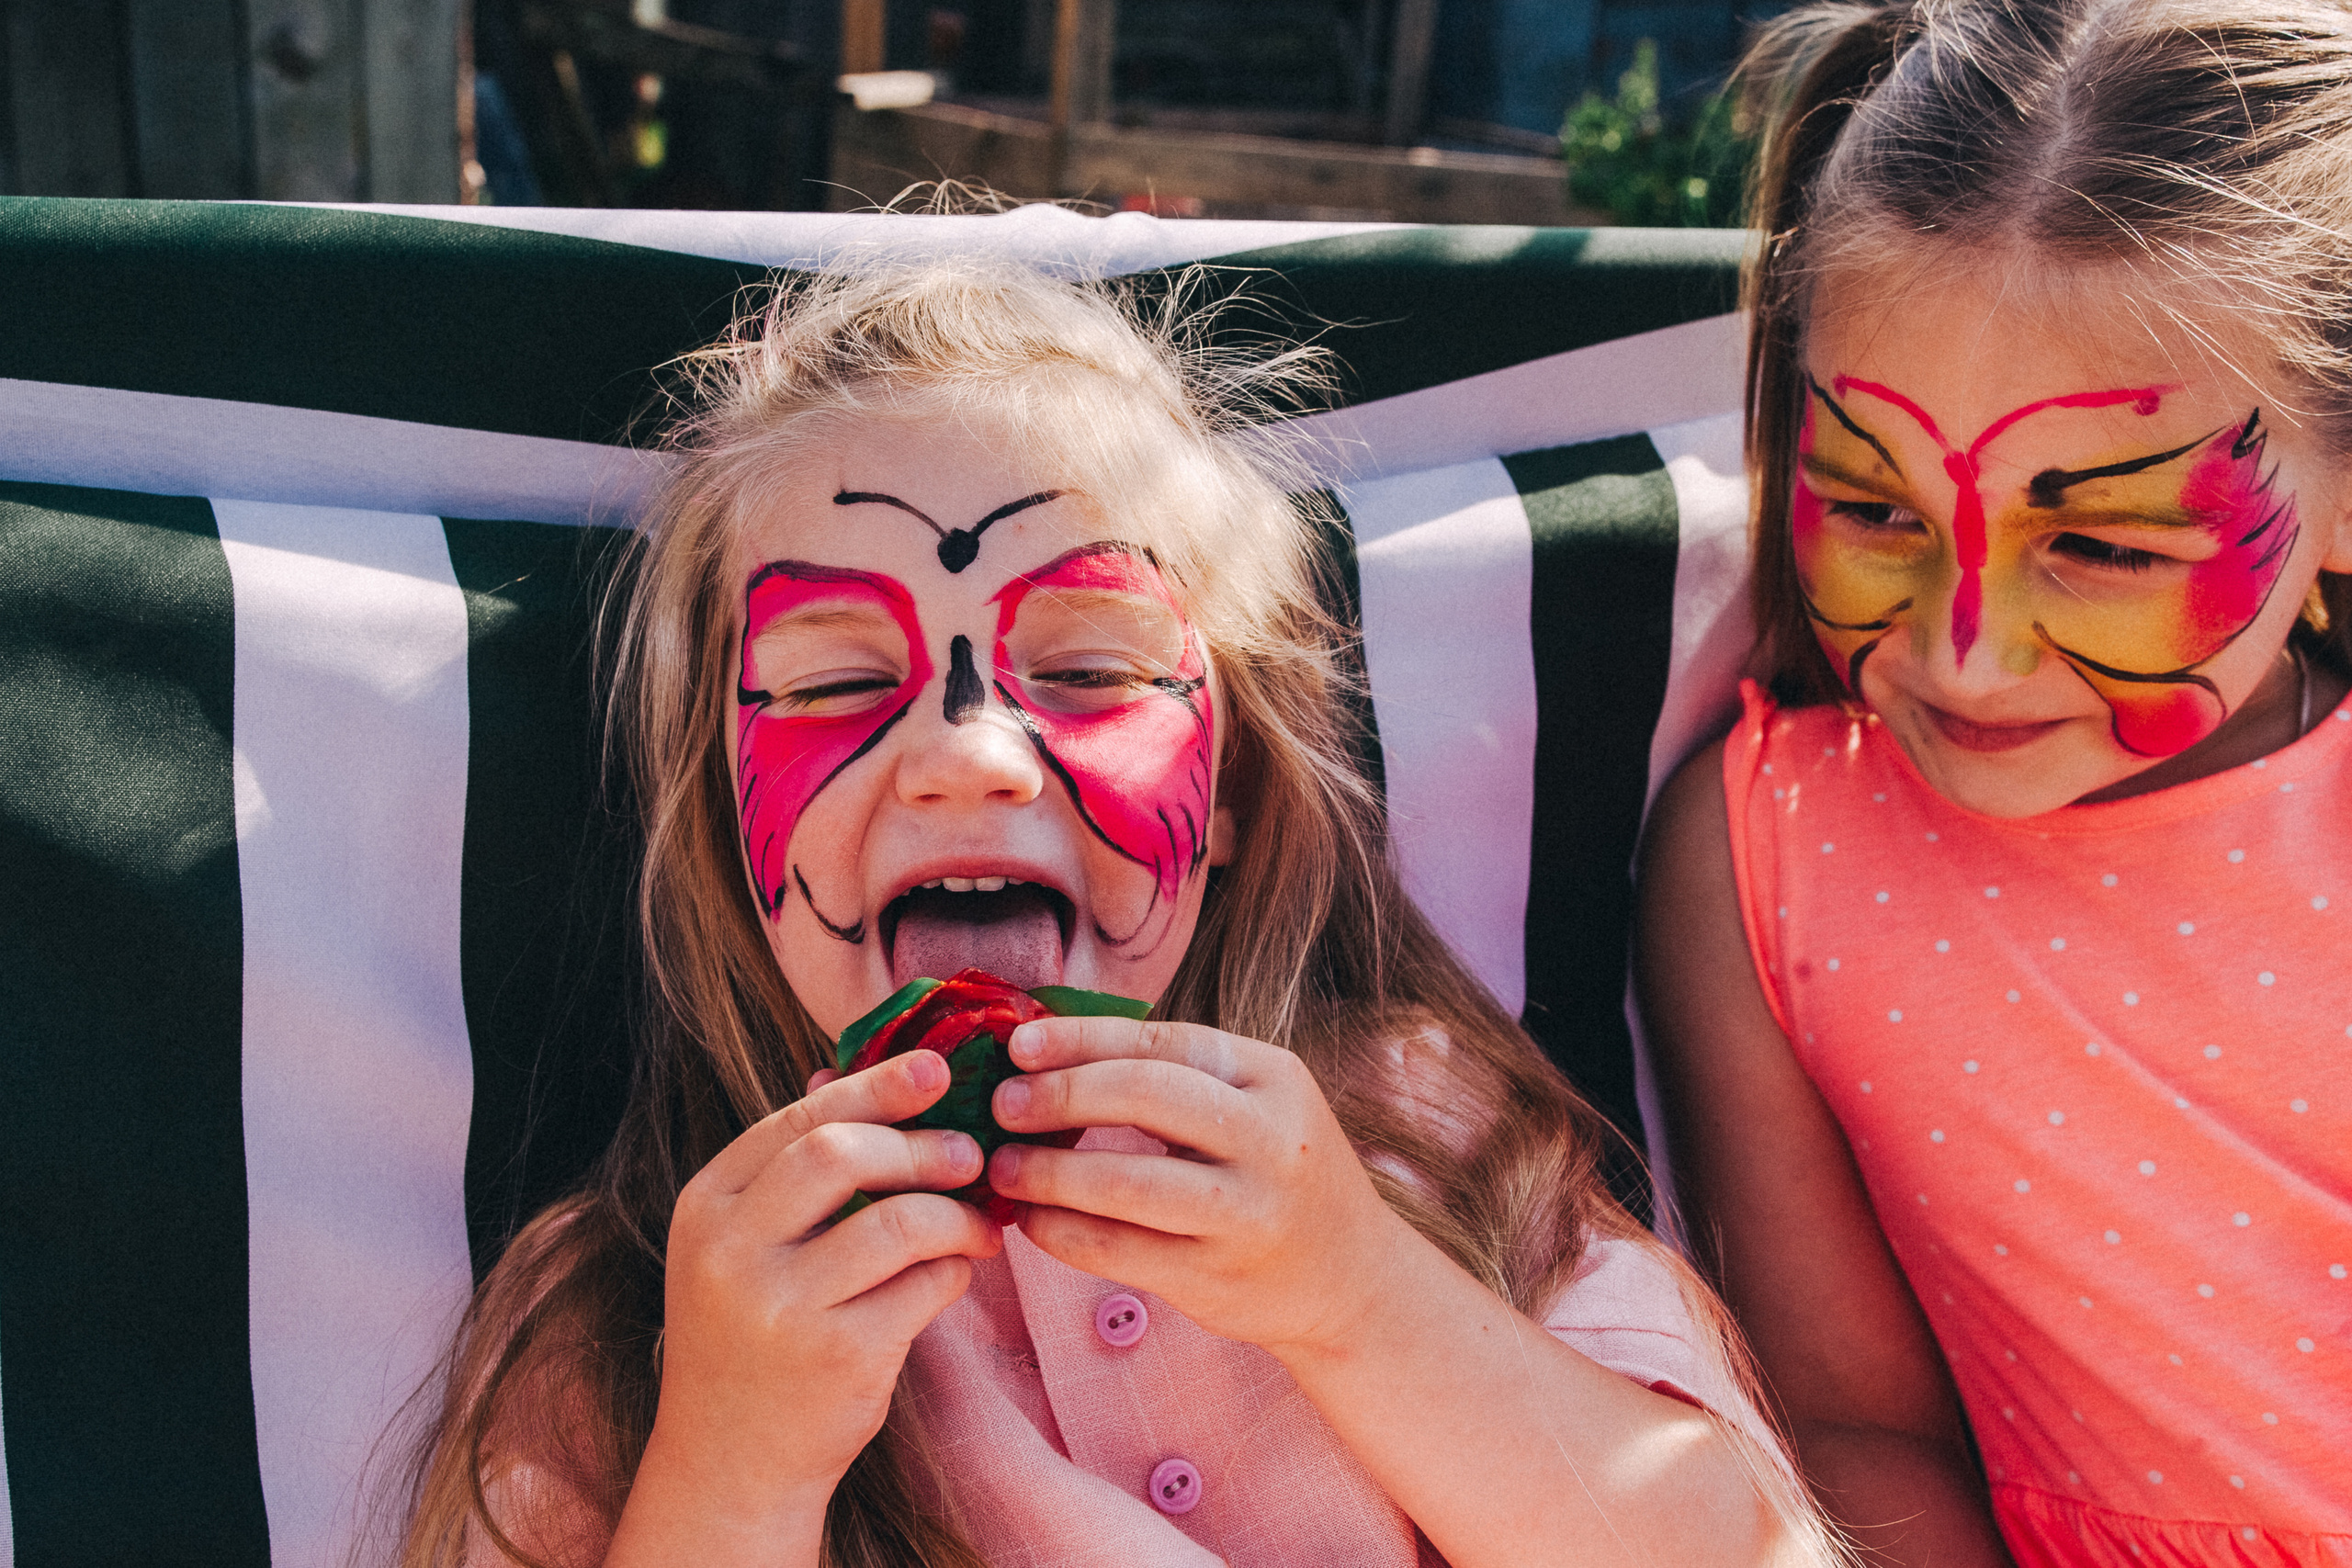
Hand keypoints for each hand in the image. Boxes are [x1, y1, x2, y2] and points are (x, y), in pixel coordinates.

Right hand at [612, 1050, 1003, 1565]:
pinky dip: (953, 1272)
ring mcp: (779, 1305)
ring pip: (898, 1220)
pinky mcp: (836, 1354)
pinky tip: (953, 1276)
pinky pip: (923, 1286)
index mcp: (707, 1204)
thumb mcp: (744, 1245)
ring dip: (955, 1214)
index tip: (938, 1069)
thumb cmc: (754, 1333)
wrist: (730, 1459)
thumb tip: (863, 1070)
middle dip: (921, 1145)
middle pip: (841, 1153)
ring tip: (979, 1224)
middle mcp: (731, 1249)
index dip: (875, 1086)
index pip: (798, 1118)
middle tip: (971, 1154)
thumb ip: (795, 1168)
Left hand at [984, 1016, 1407, 1356]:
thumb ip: (1173, 1078)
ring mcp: (1246, 1214)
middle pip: (1146, 1096)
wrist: (1354, 1281)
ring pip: (1127, 1182)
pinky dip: (1063, 1233)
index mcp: (1274, 1077)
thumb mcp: (1254, 1107)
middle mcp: (1269, 1140)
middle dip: (1061, 1096)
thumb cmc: (1277, 1176)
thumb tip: (1048, 1051)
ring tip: (1002, 1167)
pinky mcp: (1217, 1279)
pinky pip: (1120, 1251)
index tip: (1018, 1045)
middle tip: (1002, 1104)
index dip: (1082, 1039)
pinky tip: (1033, 1220)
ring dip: (1050, 1172)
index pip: (1164, 1043)